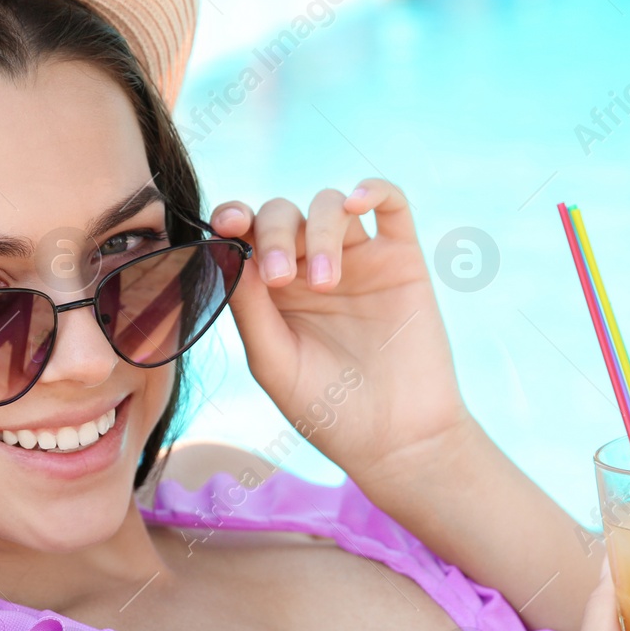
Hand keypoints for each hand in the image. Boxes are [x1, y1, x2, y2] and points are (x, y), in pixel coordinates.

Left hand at [210, 180, 470, 482]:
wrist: (398, 441)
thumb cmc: (329, 412)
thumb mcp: (274, 361)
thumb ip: (248, 306)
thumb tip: (228, 248)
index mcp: (272, 292)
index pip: (246, 237)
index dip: (233, 218)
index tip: (229, 223)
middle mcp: (311, 268)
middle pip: (284, 215)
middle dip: (275, 234)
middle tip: (280, 278)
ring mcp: (358, 261)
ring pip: (329, 206)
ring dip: (320, 232)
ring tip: (326, 283)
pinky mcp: (401, 260)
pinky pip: (391, 205)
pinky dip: (374, 189)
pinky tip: (358, 201)